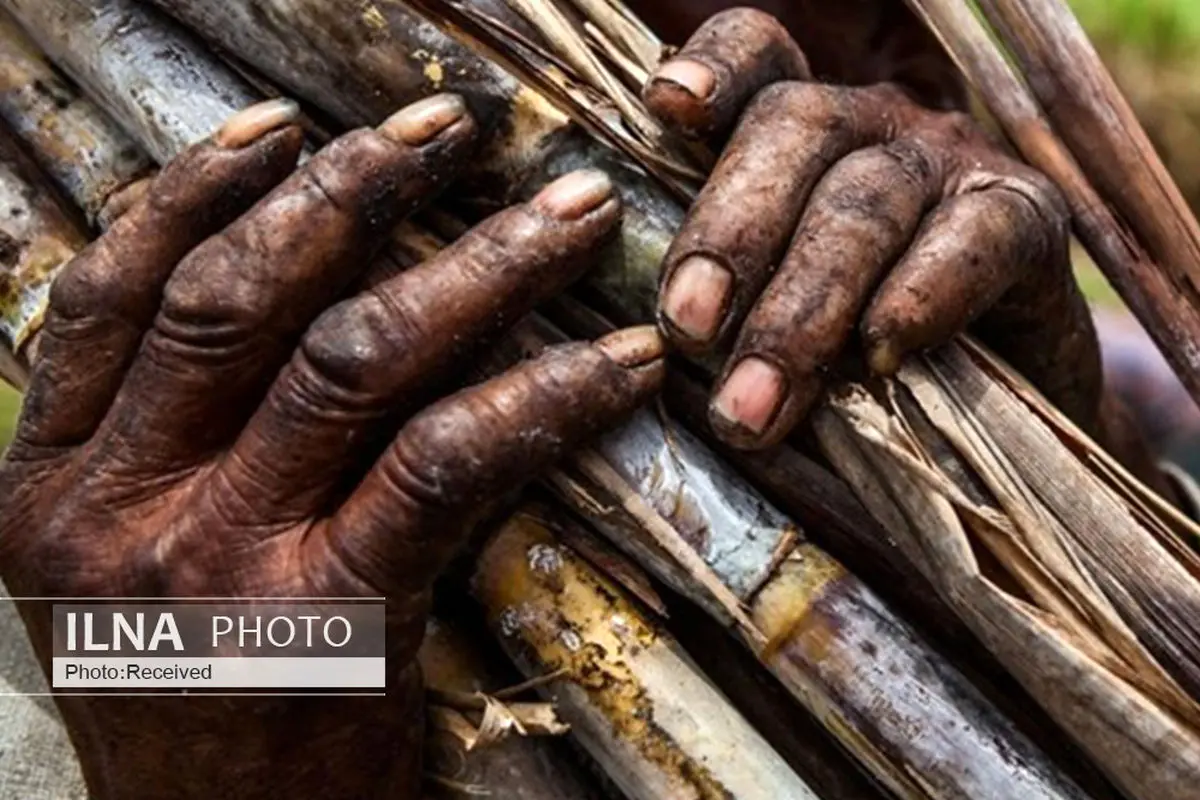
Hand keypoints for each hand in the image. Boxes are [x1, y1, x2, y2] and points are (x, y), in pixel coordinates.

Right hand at [0, 95, 661, 798]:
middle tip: (457, 131)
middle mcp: (113, 512)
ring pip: (353, 356)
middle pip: (241, 297)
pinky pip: (448, 462)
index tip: (291, 126)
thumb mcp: (133, 572)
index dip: (197, 190)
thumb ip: (171, 443)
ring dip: (478, 265)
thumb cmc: (203, 701)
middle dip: (357, 190)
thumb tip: (293, 293)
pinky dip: (544, 393)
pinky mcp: (330, 620)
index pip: (108, 291)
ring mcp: (217, 565)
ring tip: (567, 214)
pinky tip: (617, 360)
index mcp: (46, 487)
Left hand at [642, 8, 1100, 447]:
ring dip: (803, 304)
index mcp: (797, 134)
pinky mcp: (1030, 220)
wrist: (992, 412)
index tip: (667, 107)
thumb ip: (715, 304)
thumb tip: (637, 345)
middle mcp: (872, 125)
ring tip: (754, 402)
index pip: (758, 58)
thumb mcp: (764, 325)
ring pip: (866, 195)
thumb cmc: (848, 365)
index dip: (715, 70)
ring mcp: (953, 163)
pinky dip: (921, 295)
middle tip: (688, 333)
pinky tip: (881, 352)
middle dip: (731, 233)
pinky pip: (974, 237)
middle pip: (794, 127)